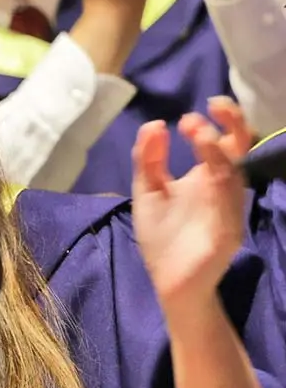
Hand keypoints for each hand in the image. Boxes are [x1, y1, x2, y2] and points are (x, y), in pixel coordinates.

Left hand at [132, 98, 249, 309]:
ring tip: (198, 132)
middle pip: (240, 150)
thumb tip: (154, 124)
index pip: (222, 142)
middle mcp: (222, 189)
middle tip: (214, 106)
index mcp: (207, 177)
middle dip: (233, 125)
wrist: (169, 282)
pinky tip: (208, 173)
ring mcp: (227, 209)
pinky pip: (230, 206)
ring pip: (234, 174)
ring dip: (218, 151)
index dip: (214, 122)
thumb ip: (148, 159)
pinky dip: (221, 186)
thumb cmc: (162, 236)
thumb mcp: (148, 191)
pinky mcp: (227, 232)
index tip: (188, 116)